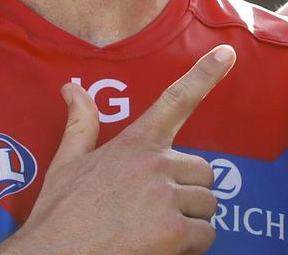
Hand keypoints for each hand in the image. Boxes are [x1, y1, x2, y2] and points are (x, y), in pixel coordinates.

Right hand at [0, 45, 236, 254]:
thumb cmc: (59, 215)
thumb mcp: (66, 163)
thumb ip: (81, 124)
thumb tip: (71, 88)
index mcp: (134, 143)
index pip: (175, 100)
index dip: (205, 74)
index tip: (227, 53)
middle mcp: (155, 164)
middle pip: (202, 171)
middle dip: (188, 191)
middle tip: (159, 209)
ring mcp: (165, 197)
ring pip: (206, 205)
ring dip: (191, 220)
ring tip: (157, 230)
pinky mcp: (173, 231)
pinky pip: (205, 235)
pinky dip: (192, 246)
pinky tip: (165, 249)